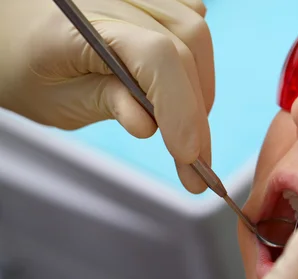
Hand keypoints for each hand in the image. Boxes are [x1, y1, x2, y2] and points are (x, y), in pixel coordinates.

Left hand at [0, 0, 213, 192]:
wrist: (13, 33)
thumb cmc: (26, 65)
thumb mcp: (57, 99)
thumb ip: (105, 103)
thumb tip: (149, 126)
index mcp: (79, 22)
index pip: (155, 56)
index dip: (180, 106)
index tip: (188, 154)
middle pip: (183, 48)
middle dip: (194, 112)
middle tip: (195, 161)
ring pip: (194, 34)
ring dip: (200, 87)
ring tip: (188, 127)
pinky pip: (188, 18)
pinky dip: (195, 57)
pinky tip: (184, 85)